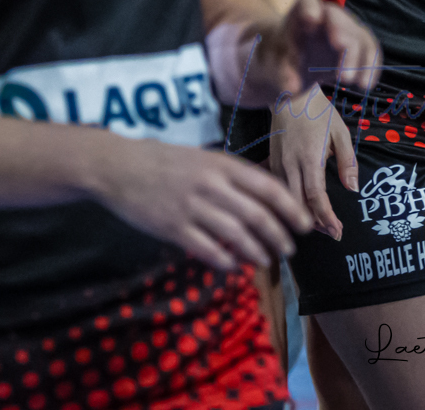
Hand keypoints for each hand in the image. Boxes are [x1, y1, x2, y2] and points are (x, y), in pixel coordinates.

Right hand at [92, 136, 311, 271]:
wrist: (119, 167)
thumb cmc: (166, 161)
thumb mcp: (205, 157)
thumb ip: (233, 176)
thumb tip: (265, 197)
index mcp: (224, 165)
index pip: (269, 188)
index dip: (291, 209)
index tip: (304, 224)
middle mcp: (212, 185)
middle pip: (257, 215)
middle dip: (279, 236)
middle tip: (289, 249)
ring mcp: (192, 207)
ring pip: (236, 235)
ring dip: (257, 251)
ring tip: (267, 260)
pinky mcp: (173, 228)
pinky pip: (207, 249)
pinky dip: (225, 260)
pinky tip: (234, 266)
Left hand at [244, 0, 382, 103]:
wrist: (284, 63)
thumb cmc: (273, 59)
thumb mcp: (270, 66)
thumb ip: (281, 73)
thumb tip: (293, 87)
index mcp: (299, 15)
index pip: (306, 3)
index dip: (309, 9)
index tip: (312, 20)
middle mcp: (325, 17)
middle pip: (339, 20)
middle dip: (346, 42)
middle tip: (344, 74)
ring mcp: (343, 29)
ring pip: (360, 36)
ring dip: (362, 60)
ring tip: (359, 85)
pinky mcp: (354, 45)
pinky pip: (369, 50)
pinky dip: (371, 66)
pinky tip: (366, 85)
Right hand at [270, 85, 356, 239]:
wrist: (291, 96)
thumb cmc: (319, 113)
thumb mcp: (341, 133)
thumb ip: (347, 162)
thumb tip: (353, 189)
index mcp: (309, 157)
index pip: (315, 196)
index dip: (326, 217)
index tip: (338, 231)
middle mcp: (290, 164)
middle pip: (297, 205)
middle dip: (314, 224)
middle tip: (331, 234)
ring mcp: (277, 165)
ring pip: (285, 201)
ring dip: (301, 216)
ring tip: (319, 227)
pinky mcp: (271, 163)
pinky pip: (277, 191)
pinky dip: (288, 204)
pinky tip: (299, 211)